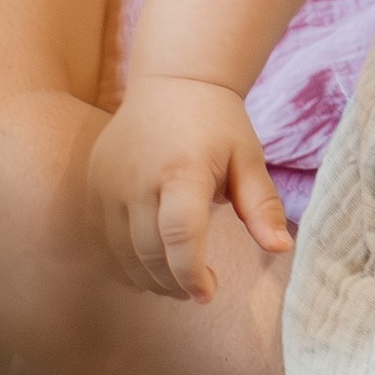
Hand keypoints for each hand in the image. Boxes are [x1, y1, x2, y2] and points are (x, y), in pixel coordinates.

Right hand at [86, 74, 293, 298]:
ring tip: (179, 280)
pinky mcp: (93, 185)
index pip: (181, 234)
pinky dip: (128, 261)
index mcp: (182, 169)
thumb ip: (263, 205)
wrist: (171, 82)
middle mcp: (137, 177)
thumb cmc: (217, 123)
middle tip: (200, 290)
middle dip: (176, 282)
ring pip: (124, 253)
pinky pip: (106, 240)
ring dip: (152, 277)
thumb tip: (281, 248)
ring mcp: (108, 182)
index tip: (208, 293)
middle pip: (151, 252)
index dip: (192, 273)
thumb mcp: (249, 157)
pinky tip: (153, 263)